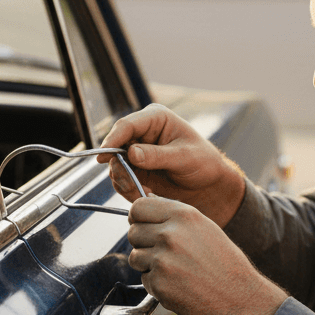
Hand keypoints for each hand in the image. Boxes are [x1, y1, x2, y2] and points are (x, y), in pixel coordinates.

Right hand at [98, 104, 245, 227]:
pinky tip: (148, 195)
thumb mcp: (185, 157)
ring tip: (146, 192)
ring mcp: (136, 153)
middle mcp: (142, 133)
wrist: (210, 187)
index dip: (112, 140)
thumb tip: (131, 153)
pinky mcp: (135, 171)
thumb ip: (158, 155)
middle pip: (115, 146)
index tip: (104, 157)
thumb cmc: (204, 163)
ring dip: (125, 181)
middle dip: (119, 167)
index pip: (126, 125)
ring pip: (115, 166)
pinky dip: (130, 190)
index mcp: (155, 119)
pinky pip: (121, 181)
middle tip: (131, 184)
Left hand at [127, 195, 286, 314]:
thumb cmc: (223, 261)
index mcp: (182, 215)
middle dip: (143, 243)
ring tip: (174, 268)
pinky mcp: (158, 284)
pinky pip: (144, 279)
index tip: (142, 224)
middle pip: (133, 232)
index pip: (138, 207)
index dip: (137, 217)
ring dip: (148, 264)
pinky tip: (177, 283)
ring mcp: (162, 260)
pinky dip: (156, 283)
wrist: (238, 296)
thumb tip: (146, 199)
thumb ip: (172, 212)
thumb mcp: (203, 225)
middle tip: (163, 252)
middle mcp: (170, 234)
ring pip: (135, 257)